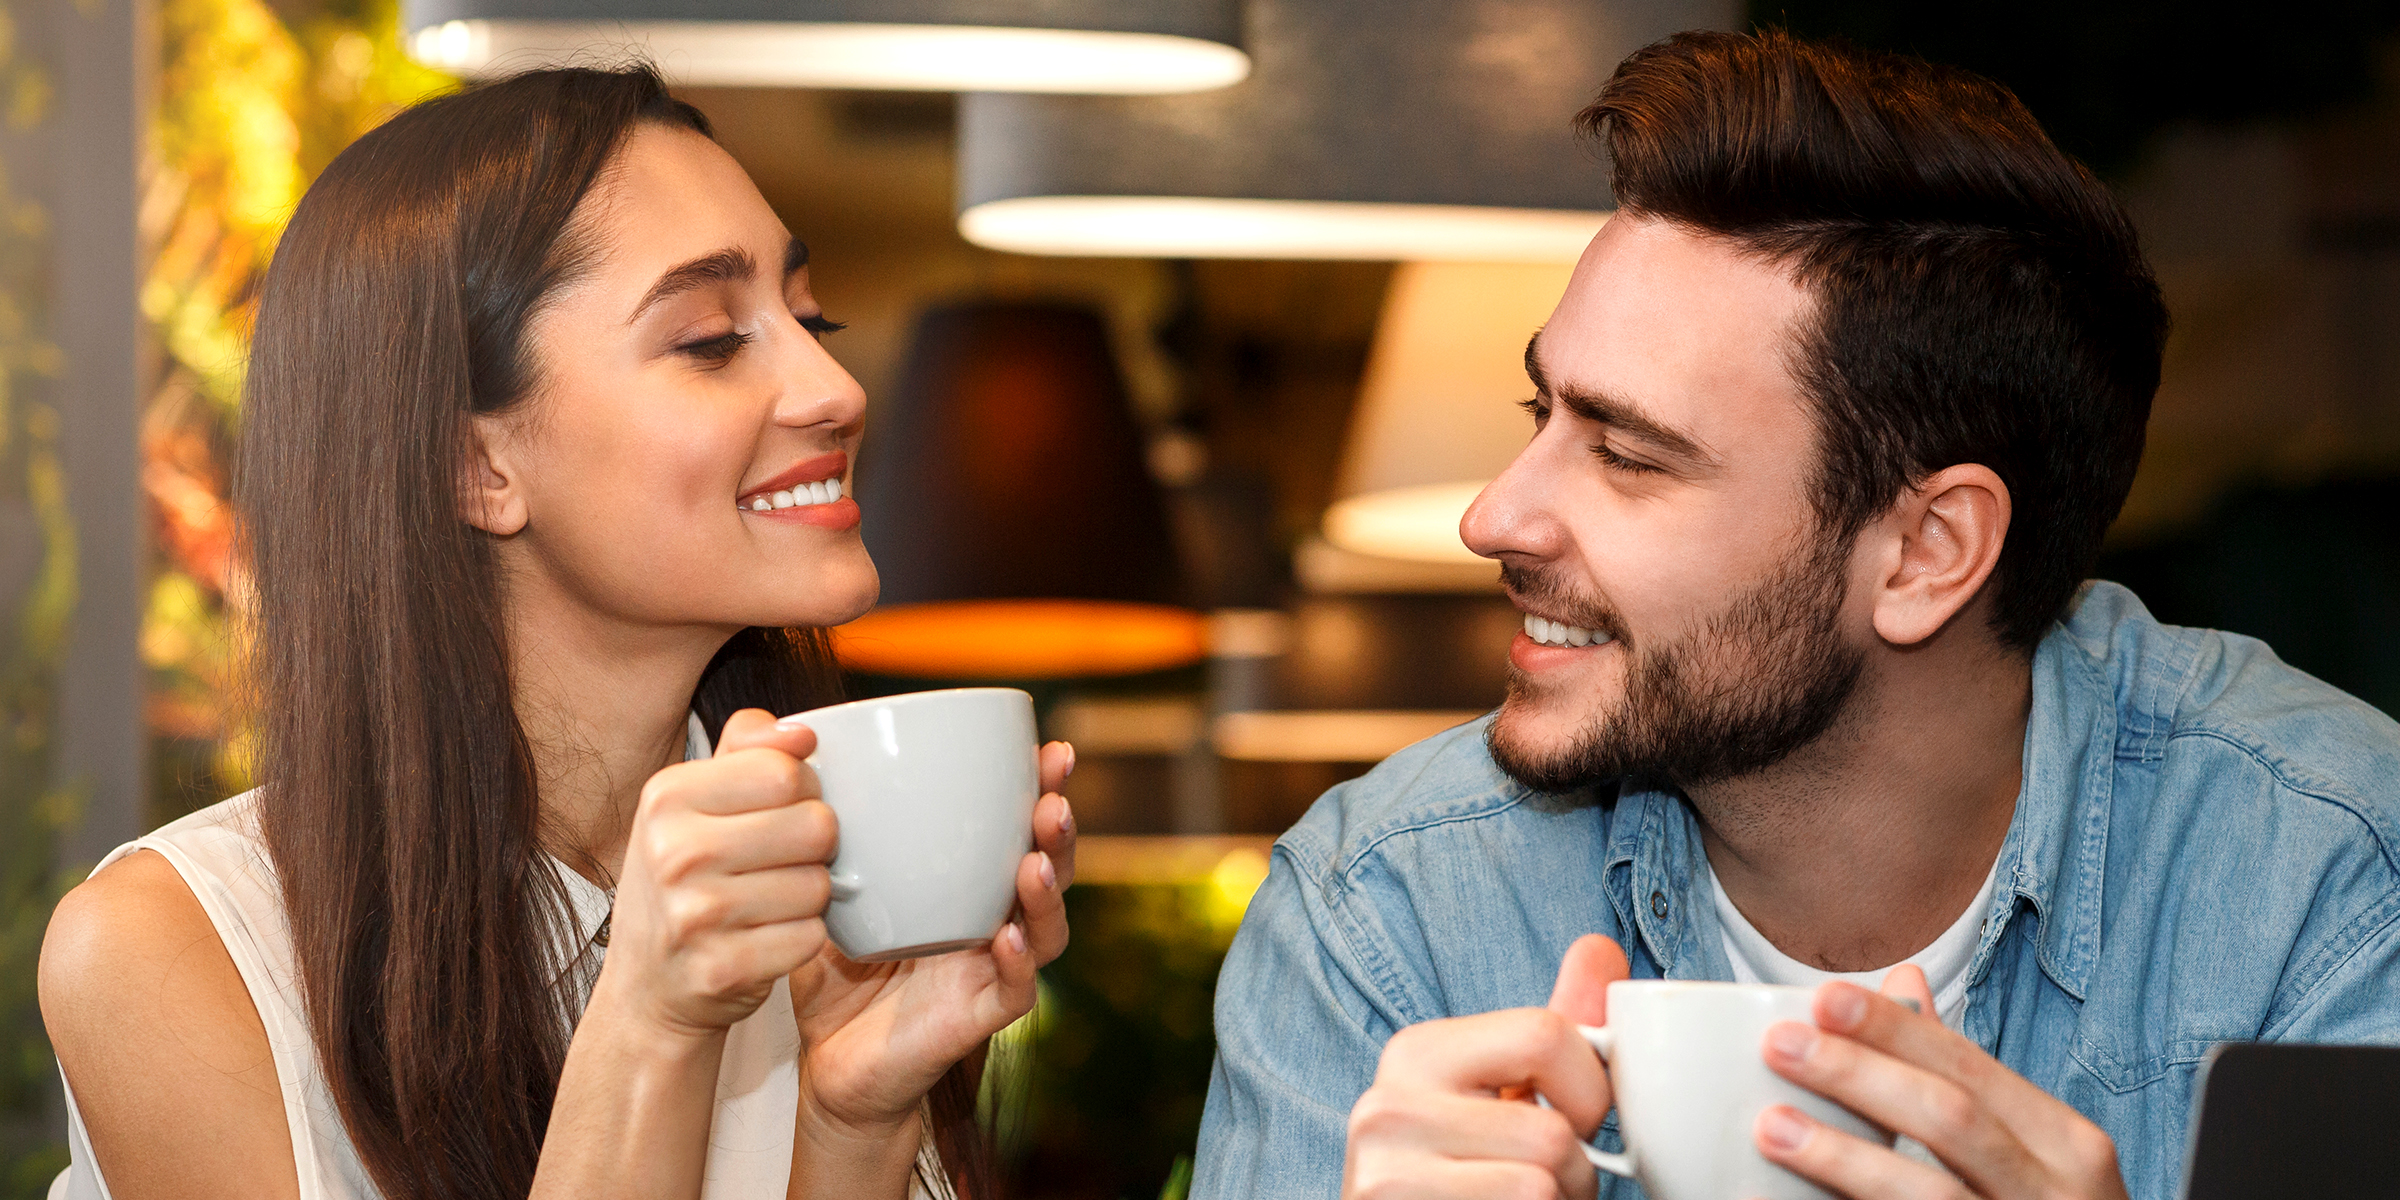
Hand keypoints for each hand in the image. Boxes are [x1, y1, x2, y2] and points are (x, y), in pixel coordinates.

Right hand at [590, 709, 836, 1037]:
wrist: (647, 988)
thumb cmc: (682, 884)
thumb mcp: (693, 804)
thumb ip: (748, 751)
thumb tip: (802, 733)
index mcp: (667, 797)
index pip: (786, 771)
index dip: (803, 791)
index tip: (780, 812)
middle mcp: (674, 852)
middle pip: (815, 826)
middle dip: (813, 846)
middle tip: (779, 863)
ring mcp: (695, 915)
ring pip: (818, 885)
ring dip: (809, 897)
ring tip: (768, 903)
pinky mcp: (721, 970)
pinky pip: (810, 938)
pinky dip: (800, 940)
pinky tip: (765, 939)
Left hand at [785, 739, 1079, 1136]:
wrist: (825, 1060)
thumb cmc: (830, 967)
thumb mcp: (810, 880)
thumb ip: (789, 809)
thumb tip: (758, 723)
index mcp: (964, 879)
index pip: (1013, 824)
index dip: (1038, 787)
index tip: (1044, 747)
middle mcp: (990, 916)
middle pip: (1047, 864)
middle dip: (1058, 827)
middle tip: (1052, 794)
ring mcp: (989, 966)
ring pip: (1045, 925)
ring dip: (1048, 890)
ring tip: (1035, 859)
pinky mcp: (977, 1015)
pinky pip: (1014, 989)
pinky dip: (1018, 962)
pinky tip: (1007, 935)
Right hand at [1342, 935, 1630, 1199]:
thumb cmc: (1467, 1172)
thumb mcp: (1505, 1093)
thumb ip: (1552, 1028)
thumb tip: (1599, 946)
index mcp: (1419, 1052)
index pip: (1546, 1035)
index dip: (1590, 1090)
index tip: (1573, 1122)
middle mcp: (1388, 1106)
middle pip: (1551, 1132)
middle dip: (1574, 1171)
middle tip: (1542, 1181)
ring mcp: (1386, 1174)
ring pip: (1539, 1186)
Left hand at [1754, 967, 2128, 1199]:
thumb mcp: (2030, 1147)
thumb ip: (1962, 1073)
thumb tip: (1902, 983)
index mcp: (2065, 1144)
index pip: (1971, 1067)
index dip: (1895, 1030)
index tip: (1825, 998)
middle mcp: (2054, 1193)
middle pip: (1949, 1119)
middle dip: (1860, 1076)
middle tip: (1781, 1045)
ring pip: (1929, 1192)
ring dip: (1844, 1156)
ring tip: (1773, 1126)